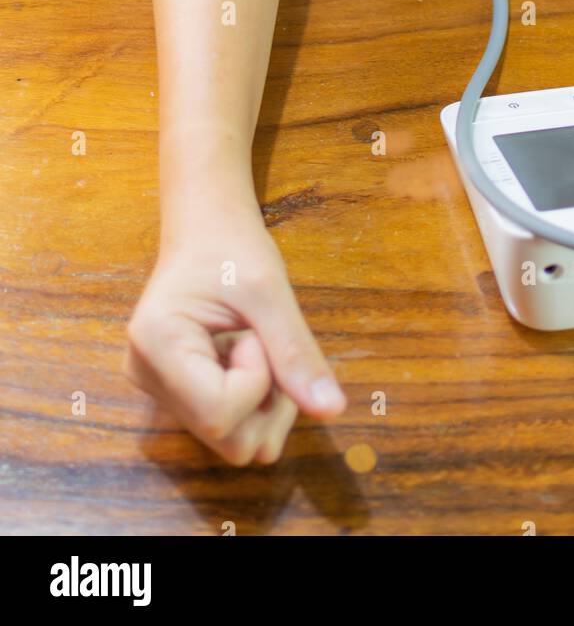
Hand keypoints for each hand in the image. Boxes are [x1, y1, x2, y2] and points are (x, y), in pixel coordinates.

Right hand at [125, 199, 345, 466]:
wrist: (205, 228)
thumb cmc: (231, 245)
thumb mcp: (269, 291)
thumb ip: (296, 353)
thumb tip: (333, 410)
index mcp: (156, 345)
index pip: (220, 414)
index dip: (259, 381)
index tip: (255, 333)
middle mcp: (145, 376)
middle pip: (228, 440)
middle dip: (267, 400)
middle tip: (265, 343)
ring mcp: (155, 389)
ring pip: (232, 441)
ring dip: (264, 404)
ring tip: (258, 347)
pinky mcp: (172, 394)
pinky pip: (226, 425)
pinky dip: (251, 402)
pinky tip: (245, 357)